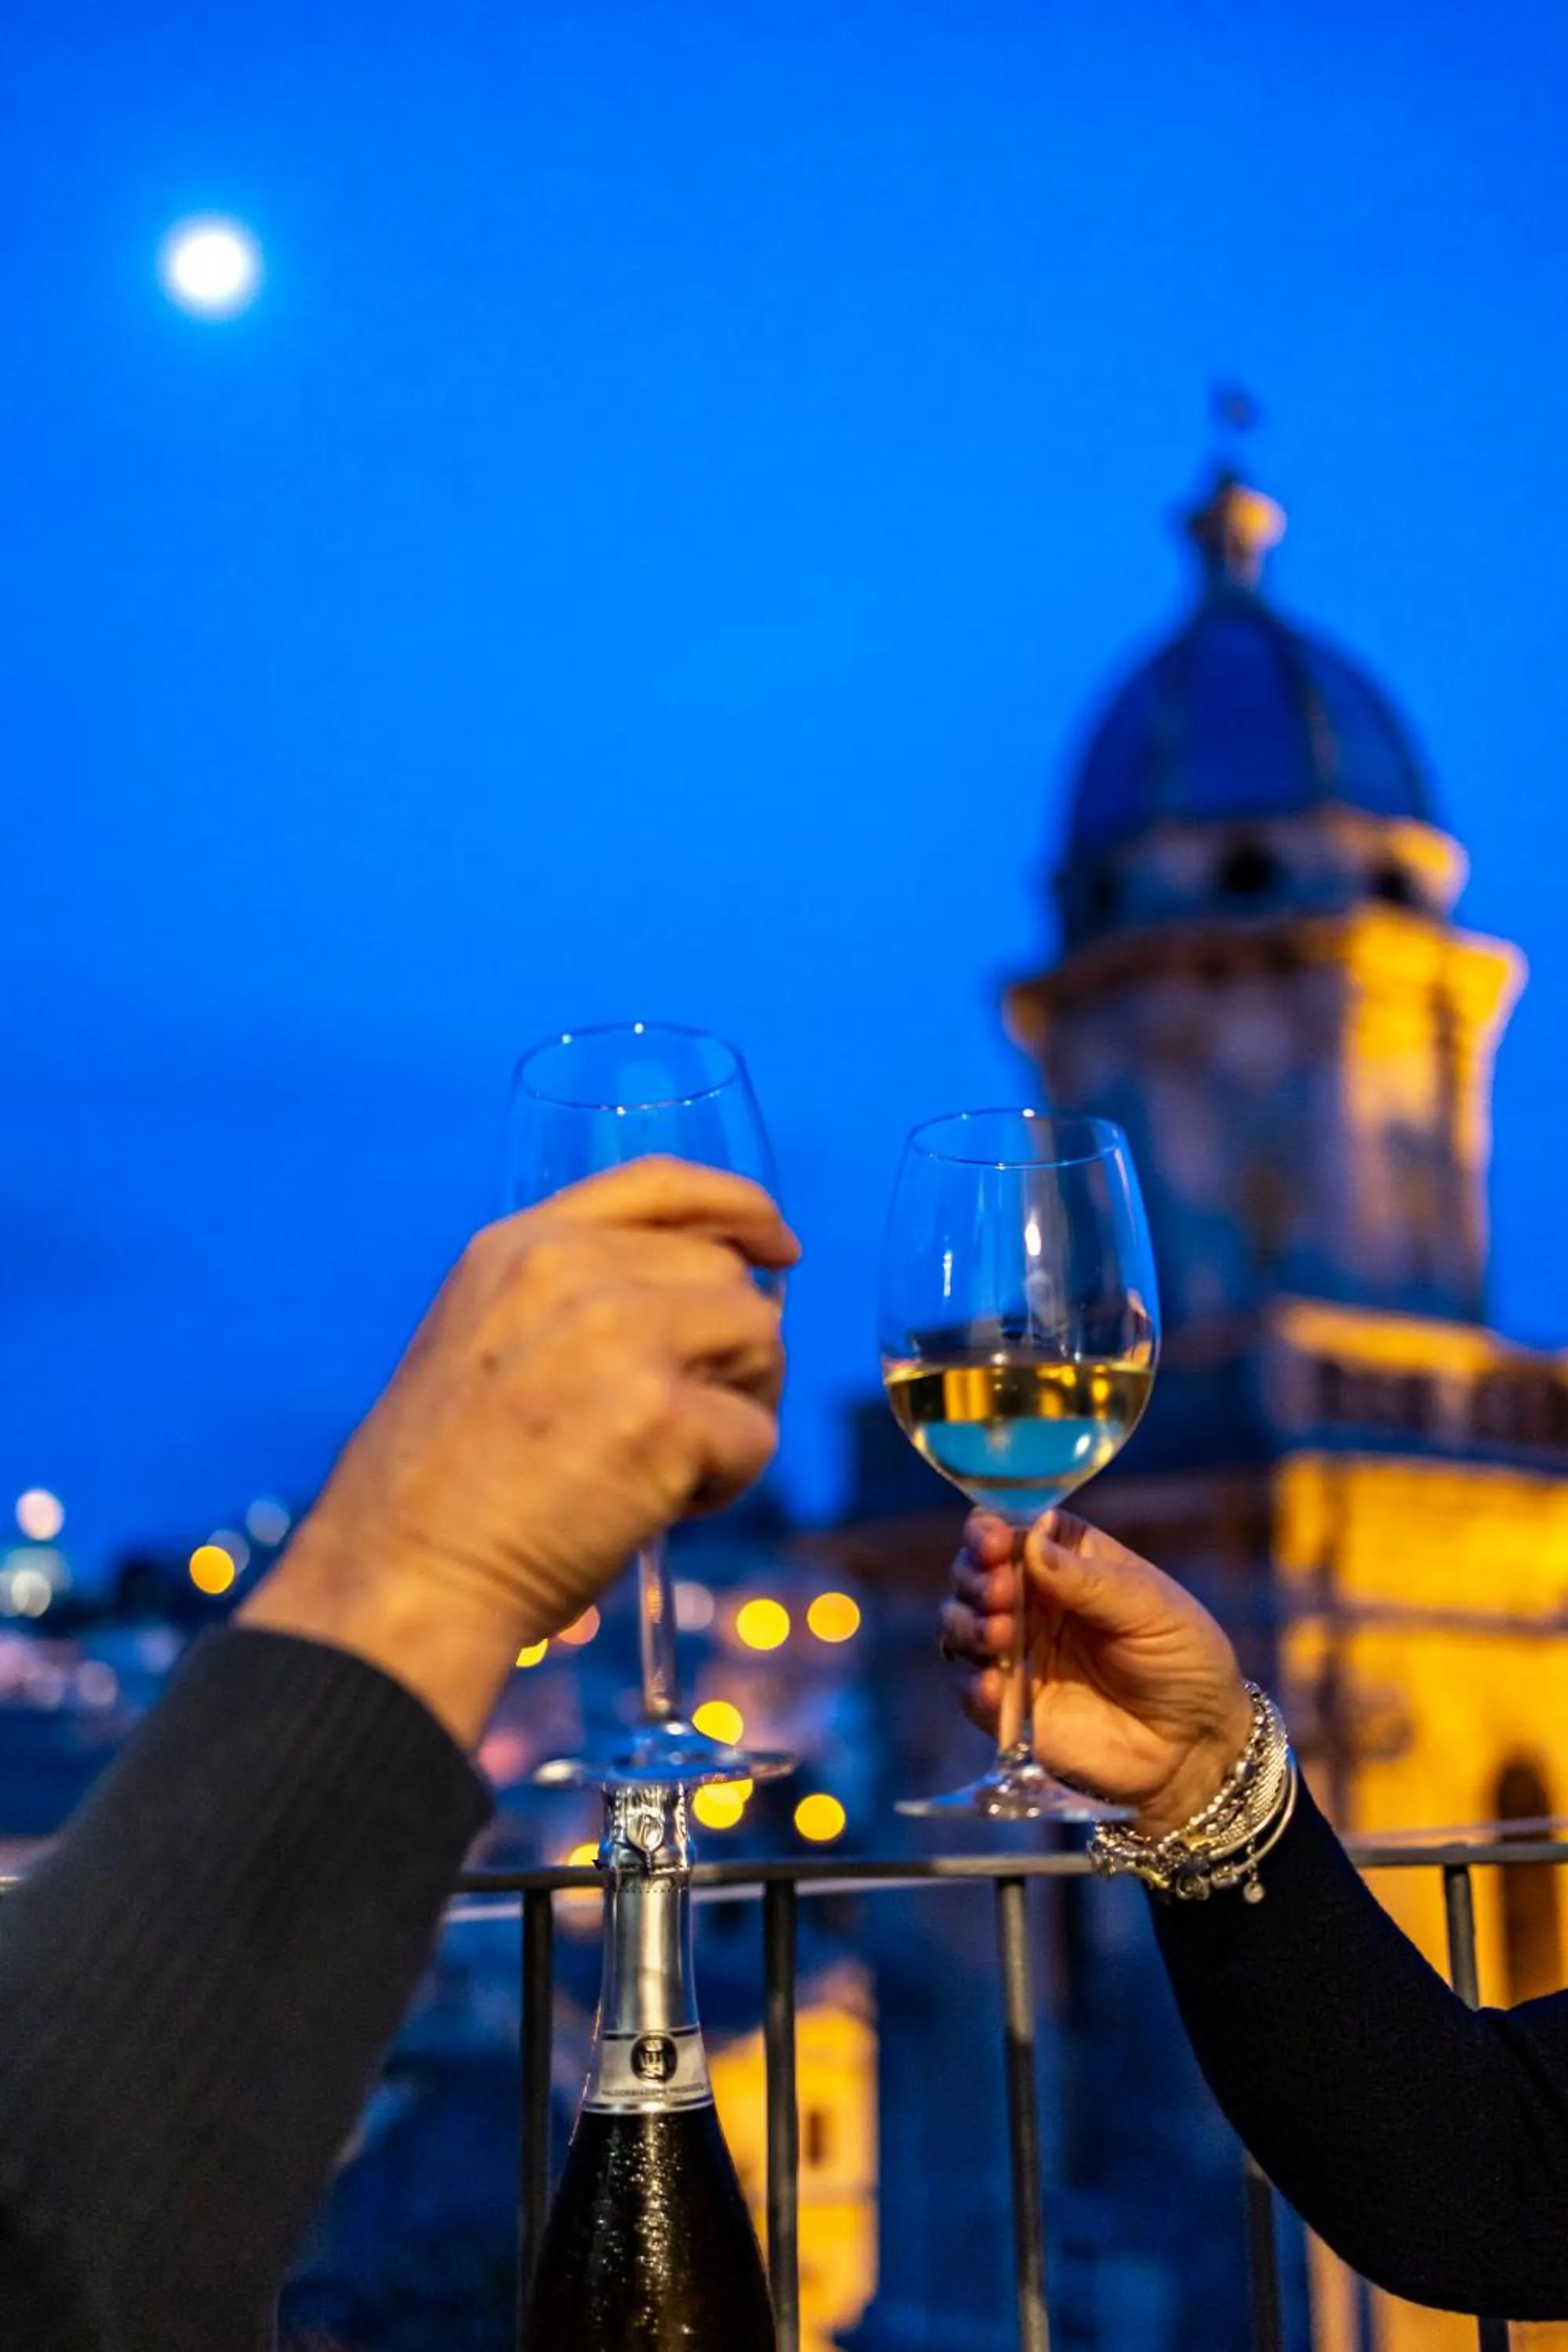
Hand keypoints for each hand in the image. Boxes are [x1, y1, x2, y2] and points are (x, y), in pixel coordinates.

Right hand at [243, 1157, 798, 1744]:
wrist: (406, 1578)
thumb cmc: (443, 1488)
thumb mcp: (486, 1339)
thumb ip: (577, 1296)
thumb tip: (708, 1294)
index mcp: (521, 1246)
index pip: (662, 1184)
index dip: (741, 1207)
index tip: (779, 1246)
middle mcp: (571, 1272)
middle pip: (727, 1275)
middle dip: (733, 1349)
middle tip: (682, 1425)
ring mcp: (621, 1338)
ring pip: (760, 1342)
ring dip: (739, 1408)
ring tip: (666, 1466)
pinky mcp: (663, 1418)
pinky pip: (758, 1435)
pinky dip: (728, 1483)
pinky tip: (658, 1509)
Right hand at [940, 1508, 1253, 1835]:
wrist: (1196, 1745)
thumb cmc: (1183, 1658)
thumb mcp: (1150, 1607)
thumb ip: (1088, 1579)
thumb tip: (1029, 1540)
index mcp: (1067, 1561)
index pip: (1013, 1529)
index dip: (992, 1529)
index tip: (994, 1540)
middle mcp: (1033, 1601)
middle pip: (974, 1571)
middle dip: (975, 1576)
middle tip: (1000, 1592)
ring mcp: (1017, 1653)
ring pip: (959, 1623)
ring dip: (968, 1623)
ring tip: (999, 1636)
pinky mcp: (1010, 1706)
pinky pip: (971, 1688)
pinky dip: (974, 1683)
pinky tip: (994, 1686)